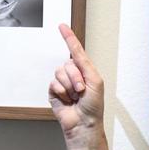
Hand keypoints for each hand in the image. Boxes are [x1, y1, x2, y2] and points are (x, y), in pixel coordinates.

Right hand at [48, 24, 104, 142]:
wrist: (84, 123)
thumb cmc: (93, 105)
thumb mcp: (95, 80)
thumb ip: (84, 64)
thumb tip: (73, 54)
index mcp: (84, 70)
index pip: (75, 50)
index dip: (68, 38)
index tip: (62, 26)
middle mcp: (73, 74)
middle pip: (67, 63)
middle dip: (75, 77)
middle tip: (81, 90)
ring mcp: (62, 83)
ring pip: (59, 73)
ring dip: (69, 86)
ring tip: (75, 97)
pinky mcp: (53, 91)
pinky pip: (53, 83)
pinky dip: (61, 92)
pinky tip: (67, 100)